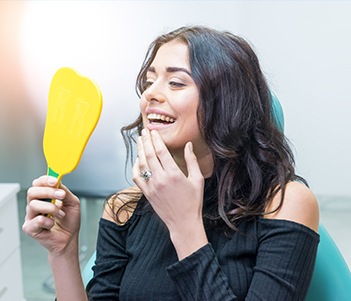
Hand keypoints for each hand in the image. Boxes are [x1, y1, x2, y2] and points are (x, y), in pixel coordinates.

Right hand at [22, 175, 80, 255]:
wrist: (69, 238)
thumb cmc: (69, 221)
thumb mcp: (72, 203)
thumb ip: (65, 191)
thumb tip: (58, 182)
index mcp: (44, 197)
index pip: (38, 183)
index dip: (45, 180)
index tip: (55, 181)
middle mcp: (35, 205)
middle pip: (32, 191)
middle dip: (48, 191)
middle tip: (61, 195)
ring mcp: (31, 216)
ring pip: (34, 205)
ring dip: (51, 208)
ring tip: (61, 214)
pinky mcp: (30, 228)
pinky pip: (36, 220)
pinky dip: (48, 222)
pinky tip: (52, 224)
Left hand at [132, 129, 207, 258]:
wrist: (183, 223)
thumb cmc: (193, 202)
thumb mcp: (197, 180)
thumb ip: (192, 161)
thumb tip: (188, 145)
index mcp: (174, 174)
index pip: (161, 151)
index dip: (156, 139)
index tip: (153, 132)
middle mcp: (160, 179)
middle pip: (149, 155)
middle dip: (146, 141)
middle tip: (144, 131)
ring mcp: (152, 187)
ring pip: (142, 164)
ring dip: (140, 151)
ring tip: (140, 141)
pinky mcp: (147, 194)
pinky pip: (137, 177)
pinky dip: (135, 167)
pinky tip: (137, 160)